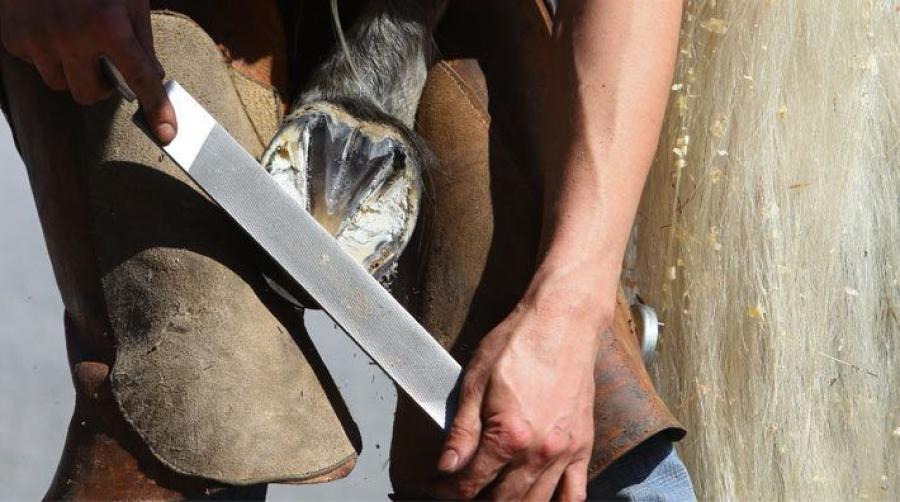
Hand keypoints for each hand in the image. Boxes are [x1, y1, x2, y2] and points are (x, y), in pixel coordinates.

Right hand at [0, 0, 175, 142]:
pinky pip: (36, 64)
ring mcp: (38, 38)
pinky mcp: (12, 37)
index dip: (157, 108)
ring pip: (60, 83)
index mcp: (108, 24)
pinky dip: (47, 54)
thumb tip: (153, 77)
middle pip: (90, 95)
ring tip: (76, 39)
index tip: (167, 133)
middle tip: (106, 64)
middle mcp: (71, 36)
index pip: (140, 78)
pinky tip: (52, 27)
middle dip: (101, 87)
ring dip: (72, 71)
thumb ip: (142, 40)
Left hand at [431, 285, 611, 500]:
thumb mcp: (475, 382)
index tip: (435, 488)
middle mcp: (539, 452)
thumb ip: (462, 432)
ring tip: (492, 498)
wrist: (562, 323)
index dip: (447, 491)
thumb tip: (446, 467)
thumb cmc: (518, 344)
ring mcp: (565, 452)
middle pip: (502, 500)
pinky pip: (575, 492)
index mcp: (508, 437)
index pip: (470, 482)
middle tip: (460, 493)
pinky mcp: (583, 445)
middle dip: (476, 501)